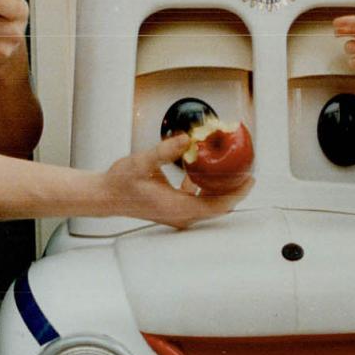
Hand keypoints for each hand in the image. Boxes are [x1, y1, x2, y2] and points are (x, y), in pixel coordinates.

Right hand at [103, 134, 251, 228]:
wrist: (105, 196)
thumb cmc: (120, 184)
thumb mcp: (142, 162)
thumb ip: (165, 150)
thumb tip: (185, 139)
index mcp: (177, 207)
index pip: (217, 205)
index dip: (237, 193)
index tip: (250, 179)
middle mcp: (180, 215)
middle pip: (218, 206)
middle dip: (234, 189)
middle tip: (246, 170)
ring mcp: (177, 214)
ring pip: (209, 204)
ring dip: (221, 188)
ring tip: (230, 169)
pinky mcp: (173, 209)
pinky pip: (197, 200)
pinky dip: (205, 187)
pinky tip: (203, 171)